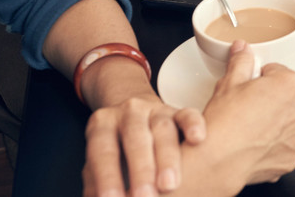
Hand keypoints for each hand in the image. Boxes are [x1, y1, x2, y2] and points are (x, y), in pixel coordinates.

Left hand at [82, 95, 205, 195]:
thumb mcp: (98, 164)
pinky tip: (198, 138)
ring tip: (170, 185)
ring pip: (163, 129)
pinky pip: (188, 114)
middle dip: (141, 170)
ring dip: (168, 158)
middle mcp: (128, 112)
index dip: (107, 176)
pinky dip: (193, 125)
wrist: (131, 116)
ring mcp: (156, 110)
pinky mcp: (178, 111)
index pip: (103, 151)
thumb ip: (97, 184)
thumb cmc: (115, 152)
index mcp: (102, 124)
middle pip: (135, 138)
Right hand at [197, 41, 294, 191]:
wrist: (219, 161)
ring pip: (289, 121)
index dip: (260, 79)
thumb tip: (242, 48)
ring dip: (276, 122)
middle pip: (287, 96)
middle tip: (247, 108)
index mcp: (290, 84)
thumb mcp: (229, 83)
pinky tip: (256, 144)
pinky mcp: (294, 156)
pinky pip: (286, 145)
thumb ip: (241, 60)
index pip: (278, 72)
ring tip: (251, 127)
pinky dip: (275, 145)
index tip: (250, 87)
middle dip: (271, 99)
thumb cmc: (225, 123)